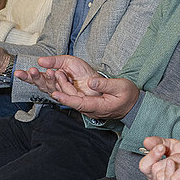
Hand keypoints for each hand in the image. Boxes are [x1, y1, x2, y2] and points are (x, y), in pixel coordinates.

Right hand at [14, 55, 101, 99]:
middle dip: (34, 78)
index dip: (27, 76)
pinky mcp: (71, 98)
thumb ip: (54, 61)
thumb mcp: (67, 61)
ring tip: (46, 71)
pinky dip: (59, 83)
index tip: (18, 72)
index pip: (36, 78)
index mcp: (51, 78)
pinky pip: (63, 91)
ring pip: (50, 88)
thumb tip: (40, 60)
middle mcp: (54, 87)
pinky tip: (56, 76)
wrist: (96, 79)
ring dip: (47, 79)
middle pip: (40, 84)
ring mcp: (62, 93)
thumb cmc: (82, 72)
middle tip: (31, 71)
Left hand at [18, 55, 139, 116]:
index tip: (55, 93)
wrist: (131, 104)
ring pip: (69, 96)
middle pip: (69, 99)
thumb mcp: (120, 87)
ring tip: (49, 72)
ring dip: (58, 85)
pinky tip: (57, 77)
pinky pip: (72, 95)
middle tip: (48, 74)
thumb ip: (105, 84)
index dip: (65, 98)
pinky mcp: (87, 101)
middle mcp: (89, 107)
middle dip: (56, 88)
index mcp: (97, 106)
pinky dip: (64, 86)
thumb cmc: (128, 95)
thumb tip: (91, 81)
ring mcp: (87, 105)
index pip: (78, 103)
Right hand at [139, 137, 179, 179]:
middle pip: (155, 169)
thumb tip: (146, 142)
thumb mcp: (176, 146)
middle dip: (172, 158)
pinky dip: (179, 173)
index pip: (144, 166)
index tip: (163, 147)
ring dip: (178, 165)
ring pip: (162, 176)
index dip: (151, 156)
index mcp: (155, 172)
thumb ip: (159, 143)